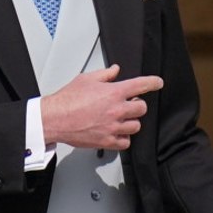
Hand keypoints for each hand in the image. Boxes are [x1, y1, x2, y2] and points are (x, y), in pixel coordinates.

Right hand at [40, 64, 162, 148]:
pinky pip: (125, 142)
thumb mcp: (87, 79)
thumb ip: (105, 74)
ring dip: (131, 121)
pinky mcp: (107, 141)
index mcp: (113, 93)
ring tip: (120, 119)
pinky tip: (116, 132)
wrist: (54, 119)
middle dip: (137, 105)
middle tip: (128, 104)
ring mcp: (113, 127)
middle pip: (142, 108)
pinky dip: (123, 138)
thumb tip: (115, 70)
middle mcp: (116, 110)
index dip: (153, 83)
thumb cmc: (67, 100)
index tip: (157, 83)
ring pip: (136, 126)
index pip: (141, 85)